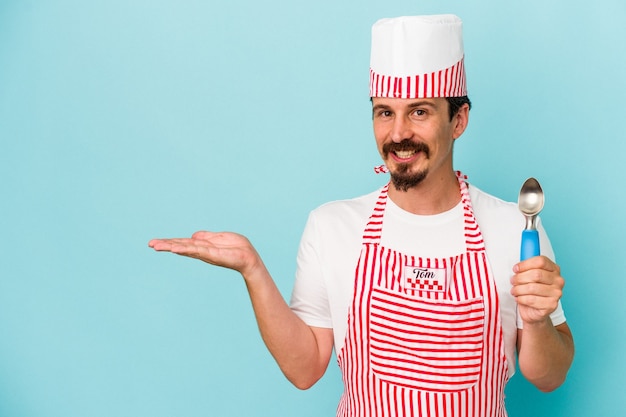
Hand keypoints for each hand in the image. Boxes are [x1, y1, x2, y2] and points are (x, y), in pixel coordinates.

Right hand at [148, 231, 262, 276]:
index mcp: (202, 245)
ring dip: (171, 246)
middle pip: (180, 246)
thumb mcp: (220, 237)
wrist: (249, 257)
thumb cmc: (238, 247)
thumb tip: (192, 236)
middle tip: (150, 244)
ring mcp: (205, 253)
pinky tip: (175, 248)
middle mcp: (201, 251)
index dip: (170, 242)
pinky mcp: (212, 255)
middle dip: (165, 245)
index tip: (155, 242)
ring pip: (185, 248)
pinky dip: (185, 248)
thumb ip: (206, 236)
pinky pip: (196, 250)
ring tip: (157, 246)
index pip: (183, 243)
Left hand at [511, 256, 564, 324]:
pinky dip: (521, 299)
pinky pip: (531, 299)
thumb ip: (526, 268)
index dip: (525, 264)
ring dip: (518, 289)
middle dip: (520, 278)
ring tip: (514, 291)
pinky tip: (519, 299)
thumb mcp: (529, 276)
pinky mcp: (551, 305)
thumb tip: (517, 267)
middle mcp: (558, 280)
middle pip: (536, 274)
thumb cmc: (530, 291)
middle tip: (513, 281)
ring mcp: (556, 293)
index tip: (516, 269)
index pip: (541, 261)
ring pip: (532, 287)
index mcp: (554, 269)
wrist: (534, 311)